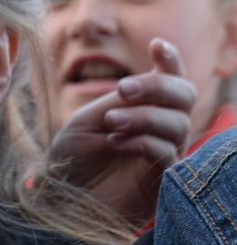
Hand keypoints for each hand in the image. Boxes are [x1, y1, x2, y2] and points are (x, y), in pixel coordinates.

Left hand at [49, 38, 194, 222]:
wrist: (60, 198)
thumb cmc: (72, 159)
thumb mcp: (89, 119)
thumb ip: (120, 101)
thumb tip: (147, 81)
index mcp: (144, 109)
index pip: (170, 80)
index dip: (170, 60)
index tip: (156, 46)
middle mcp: (162, 129)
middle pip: (185, 96)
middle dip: (158, 86)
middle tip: (123, 88)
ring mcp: (166, 155)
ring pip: (178, 123)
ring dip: (143, 116)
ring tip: (110, 123)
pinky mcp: (164, 182)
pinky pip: (168, 152)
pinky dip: (142, 141)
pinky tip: (116, 144)